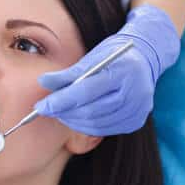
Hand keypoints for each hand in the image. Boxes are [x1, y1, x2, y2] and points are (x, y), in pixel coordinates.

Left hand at [35, 5, 179, 135]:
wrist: (145, 59)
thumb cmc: (113, 55)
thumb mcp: (92, 57)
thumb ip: (68, 73)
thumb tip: (43, 82)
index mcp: (123, 71)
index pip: (85, 91)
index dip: (60, 101)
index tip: (40, 106)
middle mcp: (135, 93)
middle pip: (91, 111)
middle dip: (64, 112)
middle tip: (46, 109)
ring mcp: (138, 110)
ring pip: (96, 124)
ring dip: (72, 121)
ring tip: (59, 112)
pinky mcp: (135, 121)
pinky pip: (105, 129)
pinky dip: (86, 125)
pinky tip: (76, 117)